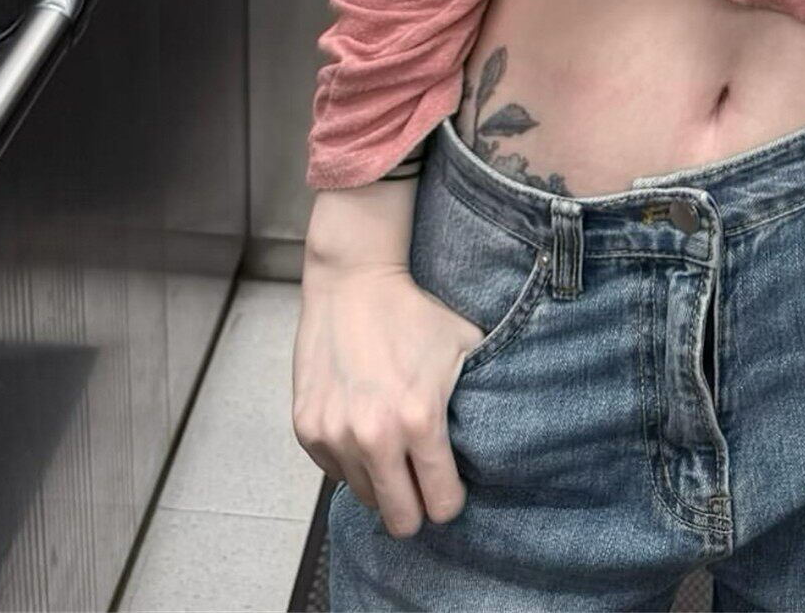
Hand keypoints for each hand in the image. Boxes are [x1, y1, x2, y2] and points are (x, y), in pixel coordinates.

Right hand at [293, 262, 484, 538]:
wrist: (353, 283)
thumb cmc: (413, 314)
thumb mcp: (465, 347)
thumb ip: (481, 397)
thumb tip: (497, 440)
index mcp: (419, 420)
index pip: (441, 505)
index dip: (449, 500)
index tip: (449, 485)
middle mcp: (374, 435)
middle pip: (401, 520)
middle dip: (416, 507)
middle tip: (420, 481)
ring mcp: (335, 435)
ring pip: (365, 496)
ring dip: (380, 478)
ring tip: (389, 439)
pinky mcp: (307, 429)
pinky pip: (335, 470)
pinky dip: (349, 457)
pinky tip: (360, 422)